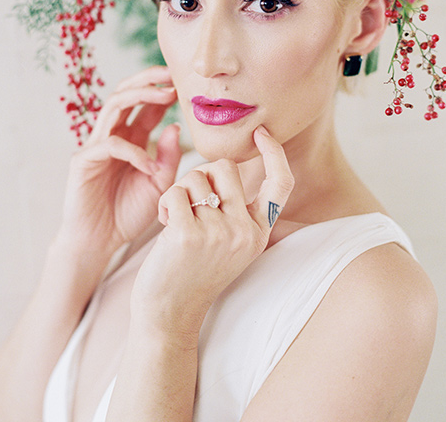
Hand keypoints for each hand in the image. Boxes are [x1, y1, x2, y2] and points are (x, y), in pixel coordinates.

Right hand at [58, 66, 181, 261]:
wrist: (100, 243)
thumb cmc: (129, 214)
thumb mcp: (160, 185)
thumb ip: (169, 157)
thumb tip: (176, 126)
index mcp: (132, 138)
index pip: (146, 104)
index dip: (164, 89)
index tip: (186, 81)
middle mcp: (114, 135)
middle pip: (126, 91)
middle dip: (149, 78)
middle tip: (172, 73)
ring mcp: (97, 145)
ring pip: (114, 104)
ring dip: (141, 95)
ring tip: (167, 95)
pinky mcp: (84, 160)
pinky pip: (110, 144)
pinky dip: (134, 152)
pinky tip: (149, 166)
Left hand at [131, 126, 294, 334]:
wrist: (168, 313)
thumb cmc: (193, 270)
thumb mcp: (228, 241)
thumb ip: (235, 207)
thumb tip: (226, 165)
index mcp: (258, 232)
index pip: (281, 184)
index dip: (275, 153)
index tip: (261, 133)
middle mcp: (244, 232)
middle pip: (225, 167)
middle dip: (202, 176)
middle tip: (190, 203)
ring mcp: (218, 234)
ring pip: (196, 177)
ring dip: (179, 191)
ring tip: (176, 220)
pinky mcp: (188, 235)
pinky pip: (174, 192)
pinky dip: (164, 203)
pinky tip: (165, 226)